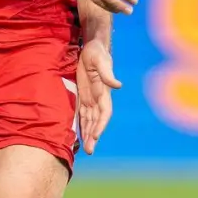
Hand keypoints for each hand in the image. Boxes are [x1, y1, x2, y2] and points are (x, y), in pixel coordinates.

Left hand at [75, 39, 120, 155]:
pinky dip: (81, 125)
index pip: (104, 113)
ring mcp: (91, 98)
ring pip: (90, 120)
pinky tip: (78, 135)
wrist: (92, 47)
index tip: (96, 135)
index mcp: (104, 92)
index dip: (101, 125)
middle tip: (90, 150)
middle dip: (94, 136)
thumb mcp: (102, 61)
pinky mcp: (83, 95)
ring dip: (88, 134)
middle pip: (97, 121)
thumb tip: (119, 85)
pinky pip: (82, 114)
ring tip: (86, 149)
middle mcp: (99, 98)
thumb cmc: (97, 52)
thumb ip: (108, 74)